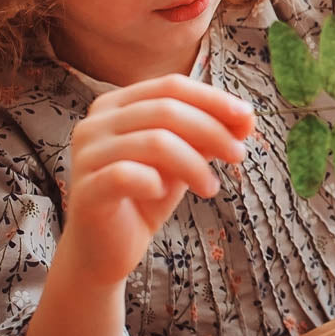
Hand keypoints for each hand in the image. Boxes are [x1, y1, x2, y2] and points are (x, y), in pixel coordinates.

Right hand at [53, 74, 254, 286]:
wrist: (108, 249)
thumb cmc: (146, 197)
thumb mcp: (183, 159)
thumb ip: (207, 135)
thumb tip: (247, 117)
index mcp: (116, 105)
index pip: (171, 86)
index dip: (213, 99)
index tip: (248, 118)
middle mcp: (96, 122)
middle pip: (166, 110)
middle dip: (212, 130)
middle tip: (238, 155)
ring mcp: (87, 154)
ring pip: (155, 142)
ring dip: (195, 164)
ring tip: (211, 187)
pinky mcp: (86, 189)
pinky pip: (127, 174)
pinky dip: (156, 182)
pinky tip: (164, 194)